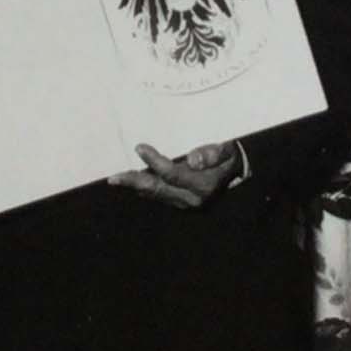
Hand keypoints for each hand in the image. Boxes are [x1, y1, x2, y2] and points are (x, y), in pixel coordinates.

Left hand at [108, 141, 239, 209]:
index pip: (173, 174)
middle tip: (114, 178)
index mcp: (203, 186)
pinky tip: (131, 181)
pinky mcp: (178, 201)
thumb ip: (214, 153)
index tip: (139, 147)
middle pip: (158, 189)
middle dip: (135, 182)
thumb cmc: (229, 156)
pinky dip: (143, 187)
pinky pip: (157, 195)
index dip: (155, 161)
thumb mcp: (228, 150)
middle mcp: (191, 198)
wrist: (236, 173)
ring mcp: (184, 202)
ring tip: (116, 179)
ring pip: (155, 194)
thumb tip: (193, 160)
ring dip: (135, 186)